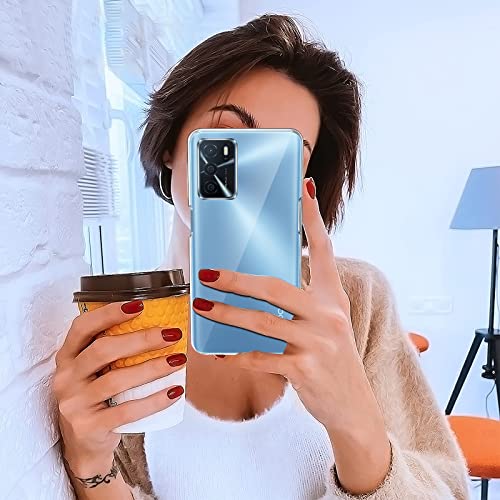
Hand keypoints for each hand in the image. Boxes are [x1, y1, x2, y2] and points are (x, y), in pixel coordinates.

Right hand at [54, 300, 185, 474]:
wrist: (85, 445)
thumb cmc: (98, 397)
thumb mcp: (95, 371)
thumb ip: (114, 350)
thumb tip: (160, 326)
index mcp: (68, 356)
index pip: (83, 326)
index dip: (109, 313)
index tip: (140, 305)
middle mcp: (66, 377)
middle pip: (103, 350)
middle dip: (141, 339)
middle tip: (171, 334)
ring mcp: (75, 403)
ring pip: (115, 380)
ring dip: (152, 368)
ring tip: (178, 360)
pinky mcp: (89, 427)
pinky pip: (127, 411)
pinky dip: (154, 400)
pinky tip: (174, 391)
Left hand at [192, 177, 390, 493]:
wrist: (354, 407)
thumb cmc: (332, 359)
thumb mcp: (327, 324)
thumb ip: (301, 303)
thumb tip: (257, 285)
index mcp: (333, 297)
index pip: (324, 249)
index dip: (312, 218)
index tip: (302, 189)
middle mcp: (329, 314)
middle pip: (276, 286)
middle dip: (237, 279)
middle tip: (207, 273)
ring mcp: (319, 341)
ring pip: (262, 321)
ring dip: (227, 314)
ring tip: (202, 306)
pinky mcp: (306, 369)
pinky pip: (262, 357)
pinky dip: (238, 355)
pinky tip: (221, 353)